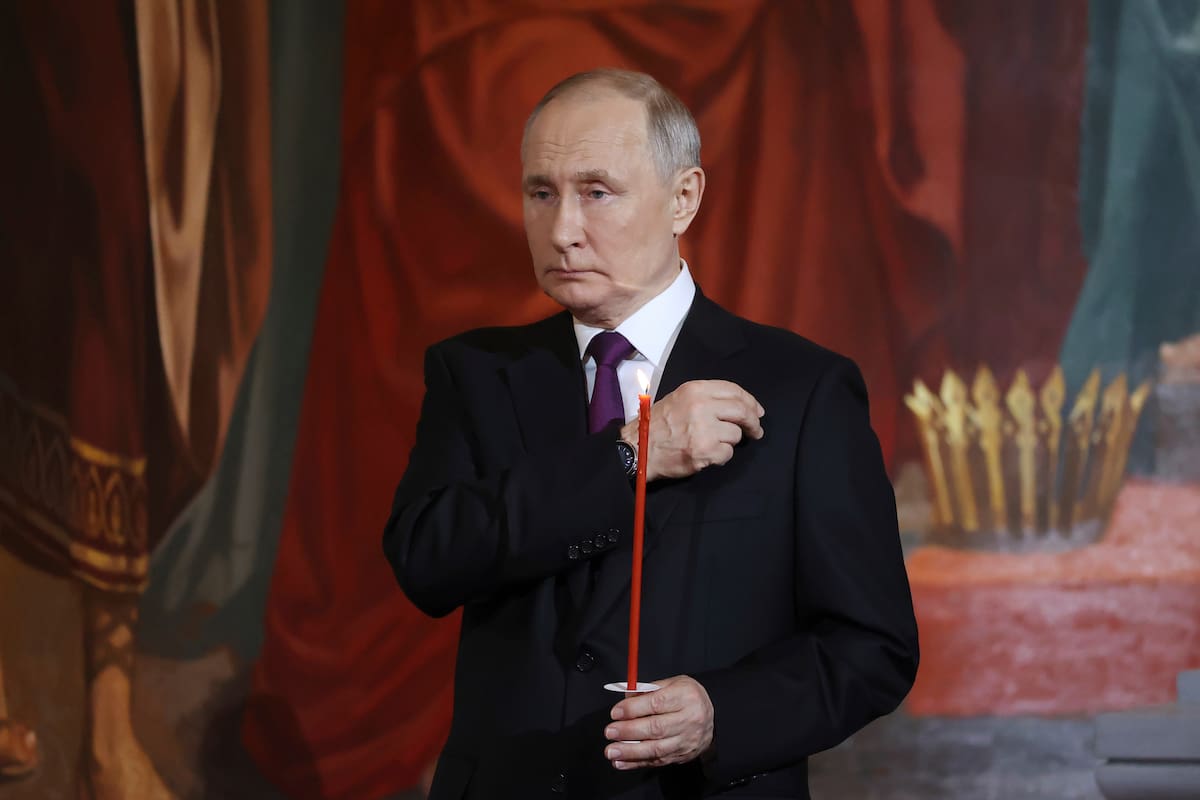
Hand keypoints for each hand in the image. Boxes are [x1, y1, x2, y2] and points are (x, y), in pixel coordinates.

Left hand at [603, 675, 713, 769]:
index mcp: (685, 696)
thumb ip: (649, 689)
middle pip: (656, 727)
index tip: (616, 712)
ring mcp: (686, 740)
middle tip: (610, 731)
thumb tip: (625, 698)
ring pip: (656, 748)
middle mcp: (689, 719)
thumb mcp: (673, 683)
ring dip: (630, 751)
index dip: (633, 709)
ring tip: (611, 750)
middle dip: (629, 731)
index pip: (656, 703)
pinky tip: (621, 762)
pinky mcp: (682, 755)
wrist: (712, 718)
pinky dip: (637, 762)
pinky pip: (657, 761)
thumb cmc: (687, 697)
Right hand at [621, 380, 763, 480]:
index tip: (757, 411)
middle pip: (742, 411)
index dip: (750, 401)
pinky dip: (721, 456)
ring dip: (730, 441)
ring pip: (736, 434)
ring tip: (714, 443)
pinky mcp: (705, 451)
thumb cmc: (658, 424)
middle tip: (756, 430)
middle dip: (753, 422)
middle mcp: (701, 406)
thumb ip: (707, 398)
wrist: (639, 448)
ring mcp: (704, 429)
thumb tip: (741, 406)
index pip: (734, 391)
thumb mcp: (680, 398)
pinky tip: (708, 454)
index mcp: (695, 390)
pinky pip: (727, 453)